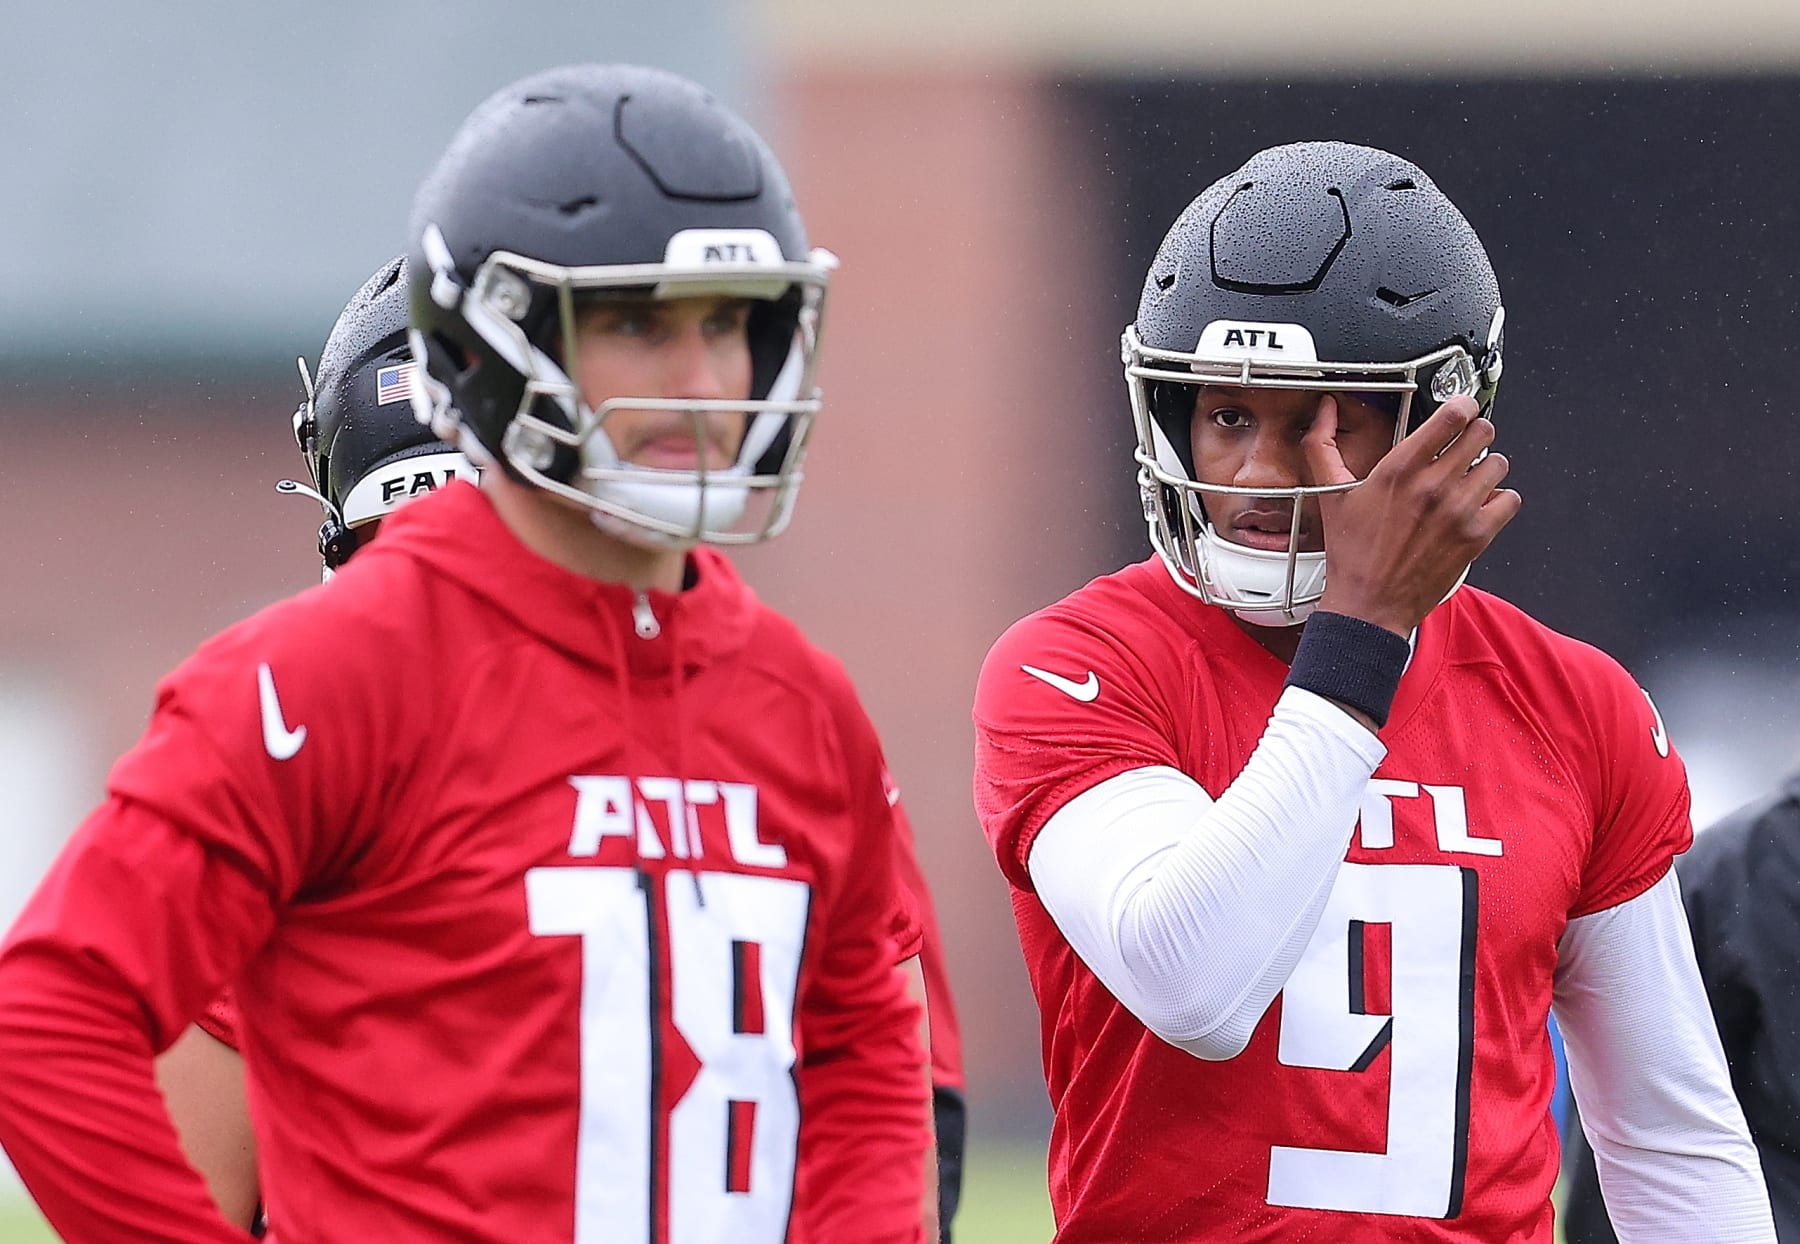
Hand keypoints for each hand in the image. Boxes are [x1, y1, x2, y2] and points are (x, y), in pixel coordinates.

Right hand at [1305, 395, 1520, 636]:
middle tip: (1464, 447)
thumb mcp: (1330, 495)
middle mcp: (1433, 486)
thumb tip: (1323, 412)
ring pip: (1498, 464)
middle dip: (1475, 435)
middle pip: (1483, 432)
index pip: (1452, 415)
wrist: (1369, 605)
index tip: (1459, 411)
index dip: (1461, 406)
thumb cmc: (1352, 554)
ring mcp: (1459, 511)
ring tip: (1469, 481)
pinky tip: (1478, 507)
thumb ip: (1322, 447)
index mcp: (1399, 469)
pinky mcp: (1477, 536)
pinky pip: (1510, 499)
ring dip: (1486, 468)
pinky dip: (1499, 500)